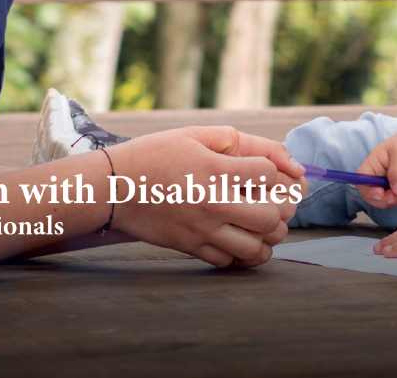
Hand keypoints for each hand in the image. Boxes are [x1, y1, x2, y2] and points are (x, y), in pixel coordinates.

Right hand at [107, 126, 305, 268]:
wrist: (113, 188)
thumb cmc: (154, 155)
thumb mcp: (194, 135)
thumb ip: (238, 141)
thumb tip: (283, 158)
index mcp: (215, 170)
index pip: (269, 175)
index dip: (274, 172)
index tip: (264, 172)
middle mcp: (212, 203)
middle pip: (271, 217)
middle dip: (280, 209)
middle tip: (273, 201)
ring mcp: (202, 230)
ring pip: (256, 248)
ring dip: (267, 237)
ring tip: (261, 224)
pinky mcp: (191, 247)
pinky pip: (230, 262)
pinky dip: (241, 253)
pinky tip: (238, 237)